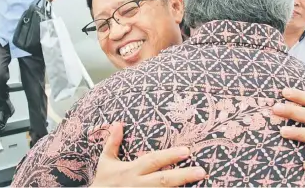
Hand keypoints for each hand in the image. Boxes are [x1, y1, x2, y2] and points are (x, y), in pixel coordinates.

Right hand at [90, 122, 206, 186]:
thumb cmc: (103, 182)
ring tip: (199, 183)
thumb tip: (118, 123)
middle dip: (183, 175)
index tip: (187, 150)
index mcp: (131, 170)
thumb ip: (113, 142)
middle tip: (201, 171)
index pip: (153, 161)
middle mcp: (138, 184)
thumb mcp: (105, 161)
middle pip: (163, 180)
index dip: (170, 155)